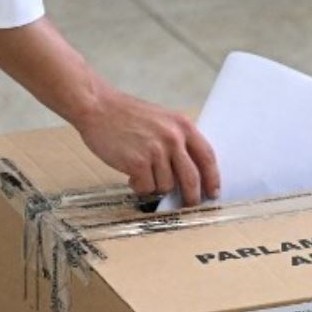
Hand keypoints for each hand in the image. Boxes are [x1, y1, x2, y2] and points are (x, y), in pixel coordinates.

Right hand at [74, 82, 219, 205]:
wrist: (98, 107)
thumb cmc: (127, 115)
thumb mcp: (161, 120)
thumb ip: (177, 141)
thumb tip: (189, 173)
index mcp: (182, 125)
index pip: (207, 157)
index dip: (212, 178)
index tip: (213, 193)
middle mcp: (173, 138)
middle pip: (191, 178)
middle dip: (191, 197)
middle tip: (187, 204)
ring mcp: (156, 151)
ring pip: (166, 186)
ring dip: (154, 186)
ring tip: (142, 173)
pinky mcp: (138, 163)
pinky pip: (146, 188)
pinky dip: (138, 187)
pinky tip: (130, 175)